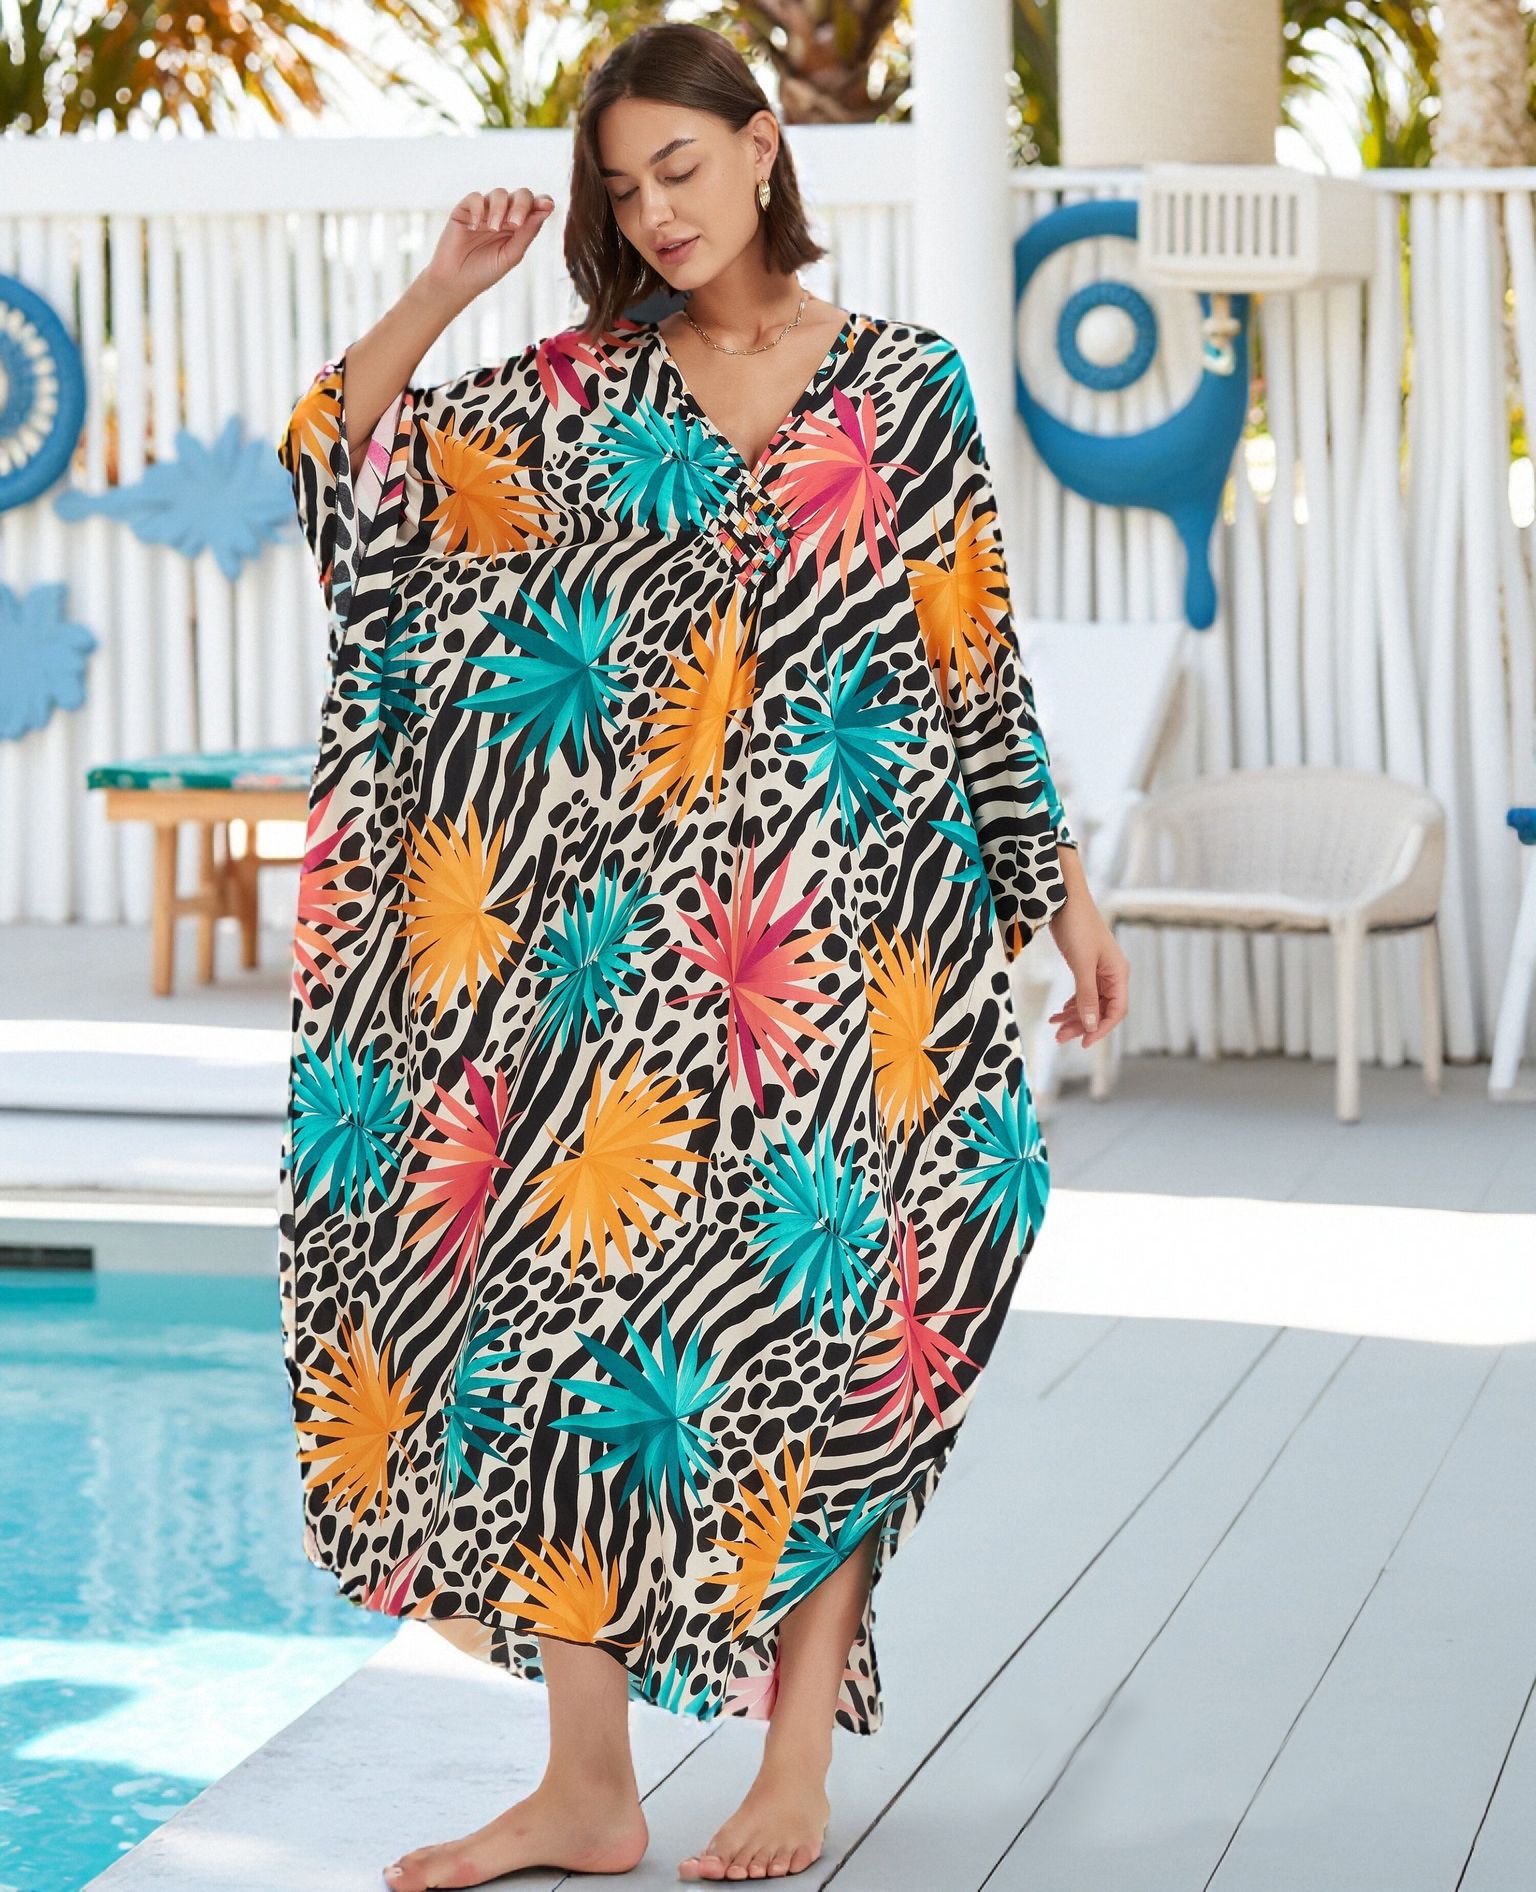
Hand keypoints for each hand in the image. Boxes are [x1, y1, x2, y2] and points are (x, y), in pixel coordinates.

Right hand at [420, 186, 555, 313]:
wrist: (455, 281)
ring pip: (499, 193)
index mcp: (519, 227)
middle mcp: (504, 215)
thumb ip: (527, 234)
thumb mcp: (511, 255)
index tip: (547, 207)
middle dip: (521, 205)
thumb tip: (545, 211)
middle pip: (520, 195)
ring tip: (494, 228)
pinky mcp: (465, 209)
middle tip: (515, 223)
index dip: (542, 203)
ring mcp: (485, 211)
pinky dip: (478, 208)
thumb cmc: (485, 272)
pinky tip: (474, 226)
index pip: (535, 207)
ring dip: (499, 209)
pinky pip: (476, 197)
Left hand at [1045, 873, 1127, 1049]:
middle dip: (1082, 1025)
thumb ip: (1086, 996)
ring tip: (1054, 1027)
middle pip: (1102, 1009)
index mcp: (1118, 973)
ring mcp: (1099, 970)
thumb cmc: (1076, 926)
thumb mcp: (1081, 964)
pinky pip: (1083, 992)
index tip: (1083, 1043)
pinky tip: (1059, 1012)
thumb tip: (1091, 1025)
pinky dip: (1071, 1004)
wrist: (1064, 898)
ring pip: (1091, 1002)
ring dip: (1074, 1016)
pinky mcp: (1086, 965)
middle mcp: (1113, 974)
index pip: (1116, 1011)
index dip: (1101, 1029)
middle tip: (1059, 1037)